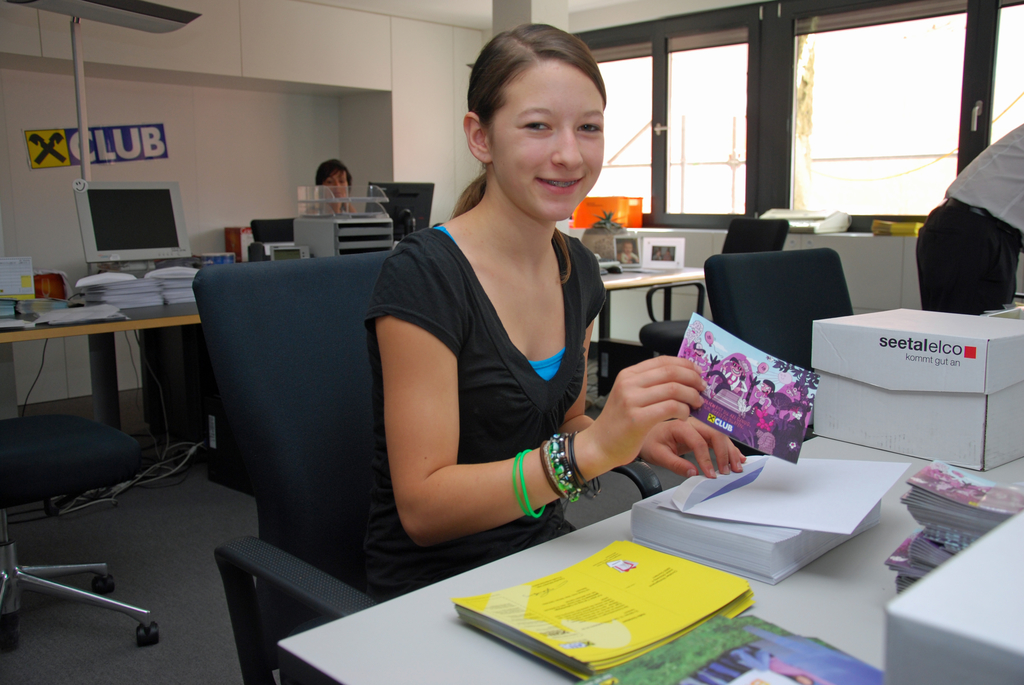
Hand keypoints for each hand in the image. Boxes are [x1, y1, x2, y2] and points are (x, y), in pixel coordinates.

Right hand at [576, 356, 706, 472]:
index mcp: (628, 375)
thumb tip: (683, 377)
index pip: (663, 361)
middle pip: (671, 373)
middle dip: (693, 379)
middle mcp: (629, 384)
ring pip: (674, 390)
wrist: (600, 445)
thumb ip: (650, 385)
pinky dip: (684, 411)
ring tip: (696, 405)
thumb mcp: (630, 396)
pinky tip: (685, 416)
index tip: (698, 373)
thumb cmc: (619, 424)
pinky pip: (671, 408)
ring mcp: (632, 401)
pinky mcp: (638, 419)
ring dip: (692, 396)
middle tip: (702, 389)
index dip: (685, 365)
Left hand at [640, 417, 745, 478]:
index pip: (698, 442)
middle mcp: (692, 423)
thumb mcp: (658, 455)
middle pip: (715, 434)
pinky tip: (737, 457)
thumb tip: (693, 473)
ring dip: (730, 451)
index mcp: (680, 426)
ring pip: (720, 435)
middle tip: (728, 471)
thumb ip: (676, 464)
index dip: (706, 460)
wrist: (647, 432)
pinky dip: (729, 448)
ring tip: (736, 467)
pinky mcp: (702, 432)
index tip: (710, 475)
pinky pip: (718, 439)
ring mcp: (699, 426)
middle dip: (724, 453)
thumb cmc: (650, 441)